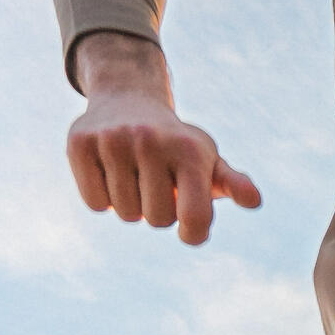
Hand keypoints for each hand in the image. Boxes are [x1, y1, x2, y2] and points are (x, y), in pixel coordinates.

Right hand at [65, 35, 260, 246]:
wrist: (128, 100)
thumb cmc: (175, 145)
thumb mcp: (207, 160)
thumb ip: (232, 183)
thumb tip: (254, 200)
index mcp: (190, 150)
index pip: (194, 218)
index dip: (193, 233)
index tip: (190, 227)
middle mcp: (151, 140)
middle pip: (157, 220)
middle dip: (159, 212)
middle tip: (156, 183)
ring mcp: (114, 140)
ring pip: (125, 214)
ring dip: (131, 206)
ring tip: (134, 175)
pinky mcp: (80, 144)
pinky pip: (96, 203)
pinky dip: (103, 199)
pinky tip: (110, 172)